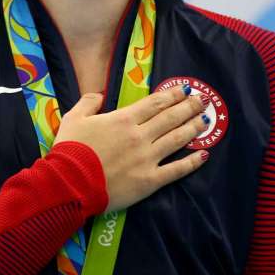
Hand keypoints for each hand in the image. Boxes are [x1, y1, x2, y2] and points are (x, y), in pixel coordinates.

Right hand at [53, 84, 209, 211]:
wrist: (69, 184)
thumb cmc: (70, 150)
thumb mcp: (73, 118)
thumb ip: (88, 102)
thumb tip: (100, 95)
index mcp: (124, 119)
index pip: (154, 103)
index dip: (172, 95)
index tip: (185, 90)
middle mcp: (140, 136)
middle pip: (170, 118)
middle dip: (189, 107)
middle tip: (203, 100)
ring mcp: (147, 158)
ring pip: (177, 139)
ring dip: (193, 128)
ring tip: (206, 120)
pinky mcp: (150, 181)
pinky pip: (176, 170)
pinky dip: (192, 162)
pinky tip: (204, 154)